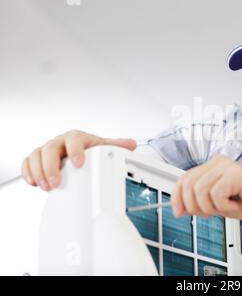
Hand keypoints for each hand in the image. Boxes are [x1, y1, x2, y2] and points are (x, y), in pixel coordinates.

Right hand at [21, 130, 135, 190]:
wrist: (77, 153)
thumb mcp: (103, 147)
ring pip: (37, 155)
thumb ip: (116, 146)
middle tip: (57, 182)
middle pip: (50, 148)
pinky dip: (28, 172)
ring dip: (39, 172)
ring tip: (47, 187)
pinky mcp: (37, 158)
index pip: (74, 138)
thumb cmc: (90, 150)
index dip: (75, 150)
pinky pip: (27, 161)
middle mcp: (60, 141)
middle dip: (52, 166)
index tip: (78, 163)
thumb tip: (131, 144)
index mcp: (77, 137)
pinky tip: (34, 183)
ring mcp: (47, 149)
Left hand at [170, 154, 241, 222]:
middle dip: (194, 206)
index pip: (184, 178)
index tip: (178, 212)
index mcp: (212, 166)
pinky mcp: (236, 174)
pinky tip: (236, 204)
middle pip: (188, 184)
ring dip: (210, 207)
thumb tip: (178, 207)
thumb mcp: (217, 205)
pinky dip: (224, 207)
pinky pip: (215, 194)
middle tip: (211, 213)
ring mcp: (227, 166)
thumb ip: (198, 202)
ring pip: (199, 190)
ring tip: (226, 208)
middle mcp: (218, 162)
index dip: (177, 197)